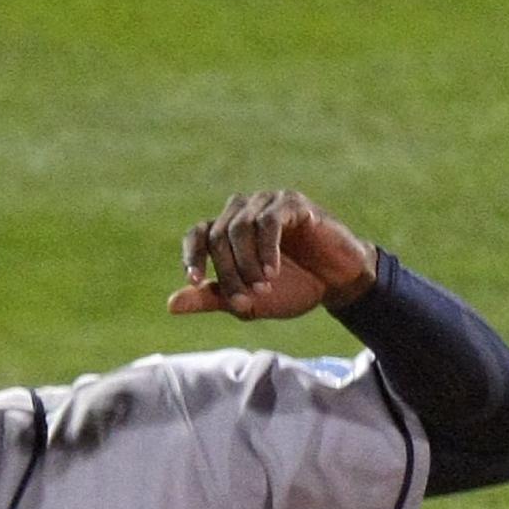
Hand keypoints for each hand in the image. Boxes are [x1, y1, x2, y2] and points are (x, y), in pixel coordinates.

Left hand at [168, 189, 377, 320]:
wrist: (338, 284)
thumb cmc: (294, 289)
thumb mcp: (248, 302)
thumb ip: (212, 299)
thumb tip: (171, 305)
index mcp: (229, 230)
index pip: (198, 234)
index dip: (192, 256)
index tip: (196, 281)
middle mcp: (244, 210)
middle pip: (218, 235)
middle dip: (229, 272)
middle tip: (245, 300)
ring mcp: (267, 203)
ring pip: (239, 226)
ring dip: (246, 263)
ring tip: (263, 287)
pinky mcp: (292, 203)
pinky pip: (268, 221)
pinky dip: (266, 249)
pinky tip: (274, 272)